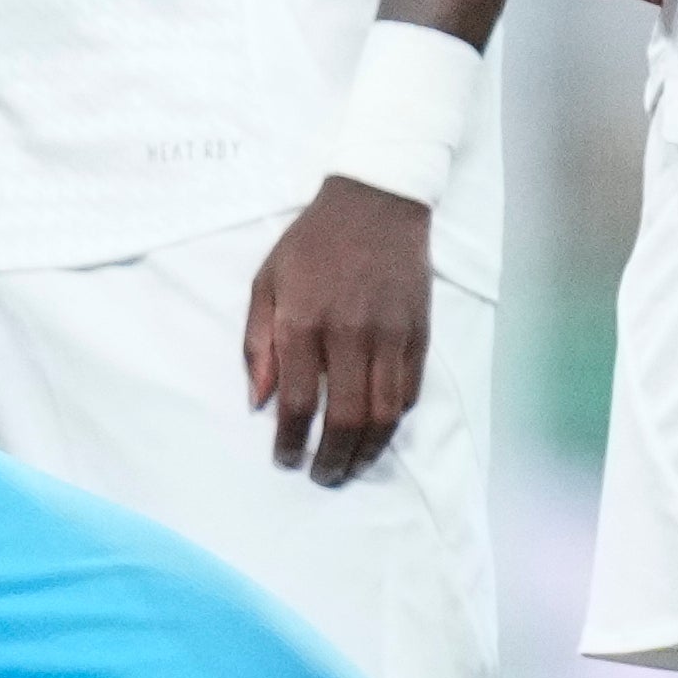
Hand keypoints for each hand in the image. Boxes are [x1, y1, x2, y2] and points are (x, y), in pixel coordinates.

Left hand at [246, 178, 432, 485]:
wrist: (376, 202)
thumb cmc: (312, 244)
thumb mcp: (266, 283)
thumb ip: (258, 345)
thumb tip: (260, 402)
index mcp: (305, 322)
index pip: (299, 402)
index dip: (292, 441)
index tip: (286, 461)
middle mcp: (350, 333)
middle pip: (347, 418)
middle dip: (333, 459)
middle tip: (322, 476)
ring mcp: (391, 334)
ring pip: (385, 413)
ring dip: (368, 450)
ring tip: (352, 466)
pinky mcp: (419, 332)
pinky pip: (410, 391)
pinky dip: (393, 419)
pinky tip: (377, 431)